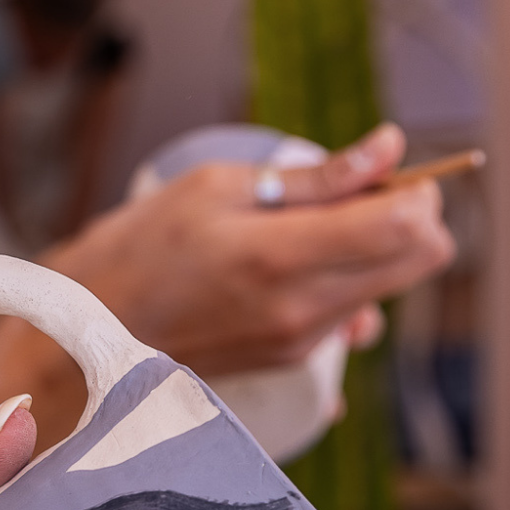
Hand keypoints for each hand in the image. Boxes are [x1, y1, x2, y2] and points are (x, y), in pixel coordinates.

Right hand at [45, 123, 453, 375]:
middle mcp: (303, 308)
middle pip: (422, 260)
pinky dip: (344, 282)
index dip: (416, 190)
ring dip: (373, 250)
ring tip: (303, 229)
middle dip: (409, 218)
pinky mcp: (292, 361)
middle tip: (354, 194)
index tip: (382, 171)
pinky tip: (289, 267)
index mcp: (281, 256)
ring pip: (390, 288)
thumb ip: (313, 178)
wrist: (87, 333)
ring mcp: (301, 342)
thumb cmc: (137, 248)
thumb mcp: (215, 188)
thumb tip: (388, 148)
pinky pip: (352, 314)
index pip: (409, 227)